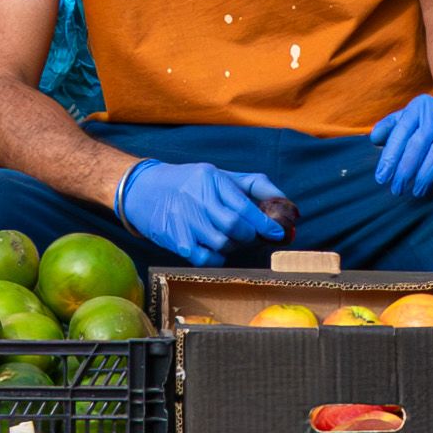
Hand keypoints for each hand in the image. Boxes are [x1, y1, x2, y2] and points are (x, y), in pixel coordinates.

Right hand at [113, 157, 289, 262]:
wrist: (143, 190)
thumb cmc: (190, 184)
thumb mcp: (219, 175)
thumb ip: (255, 186)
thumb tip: (290, 206)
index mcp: (211, 179)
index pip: (244, 205)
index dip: (265, 223)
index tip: (279, 233)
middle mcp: (197, 198)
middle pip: (235, 226)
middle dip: (249, 235)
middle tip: (251, 235)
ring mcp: (185, 220)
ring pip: (222, 243)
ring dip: (233, 245)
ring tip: (230, 238)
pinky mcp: (176, 240)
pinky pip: (205, 257)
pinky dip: (216, 256)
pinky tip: (214, 247)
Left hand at [368, 93, 432, 195]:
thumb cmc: (428, 125)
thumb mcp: (407, 119)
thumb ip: (389, 127)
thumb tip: (375, 139)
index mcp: (420, 107)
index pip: (401, 132)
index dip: (390, 157)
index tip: (381, 178)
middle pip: (419, 142)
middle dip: (405, 169)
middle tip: (396, 189)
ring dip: (425, 174)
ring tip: (416, 191)